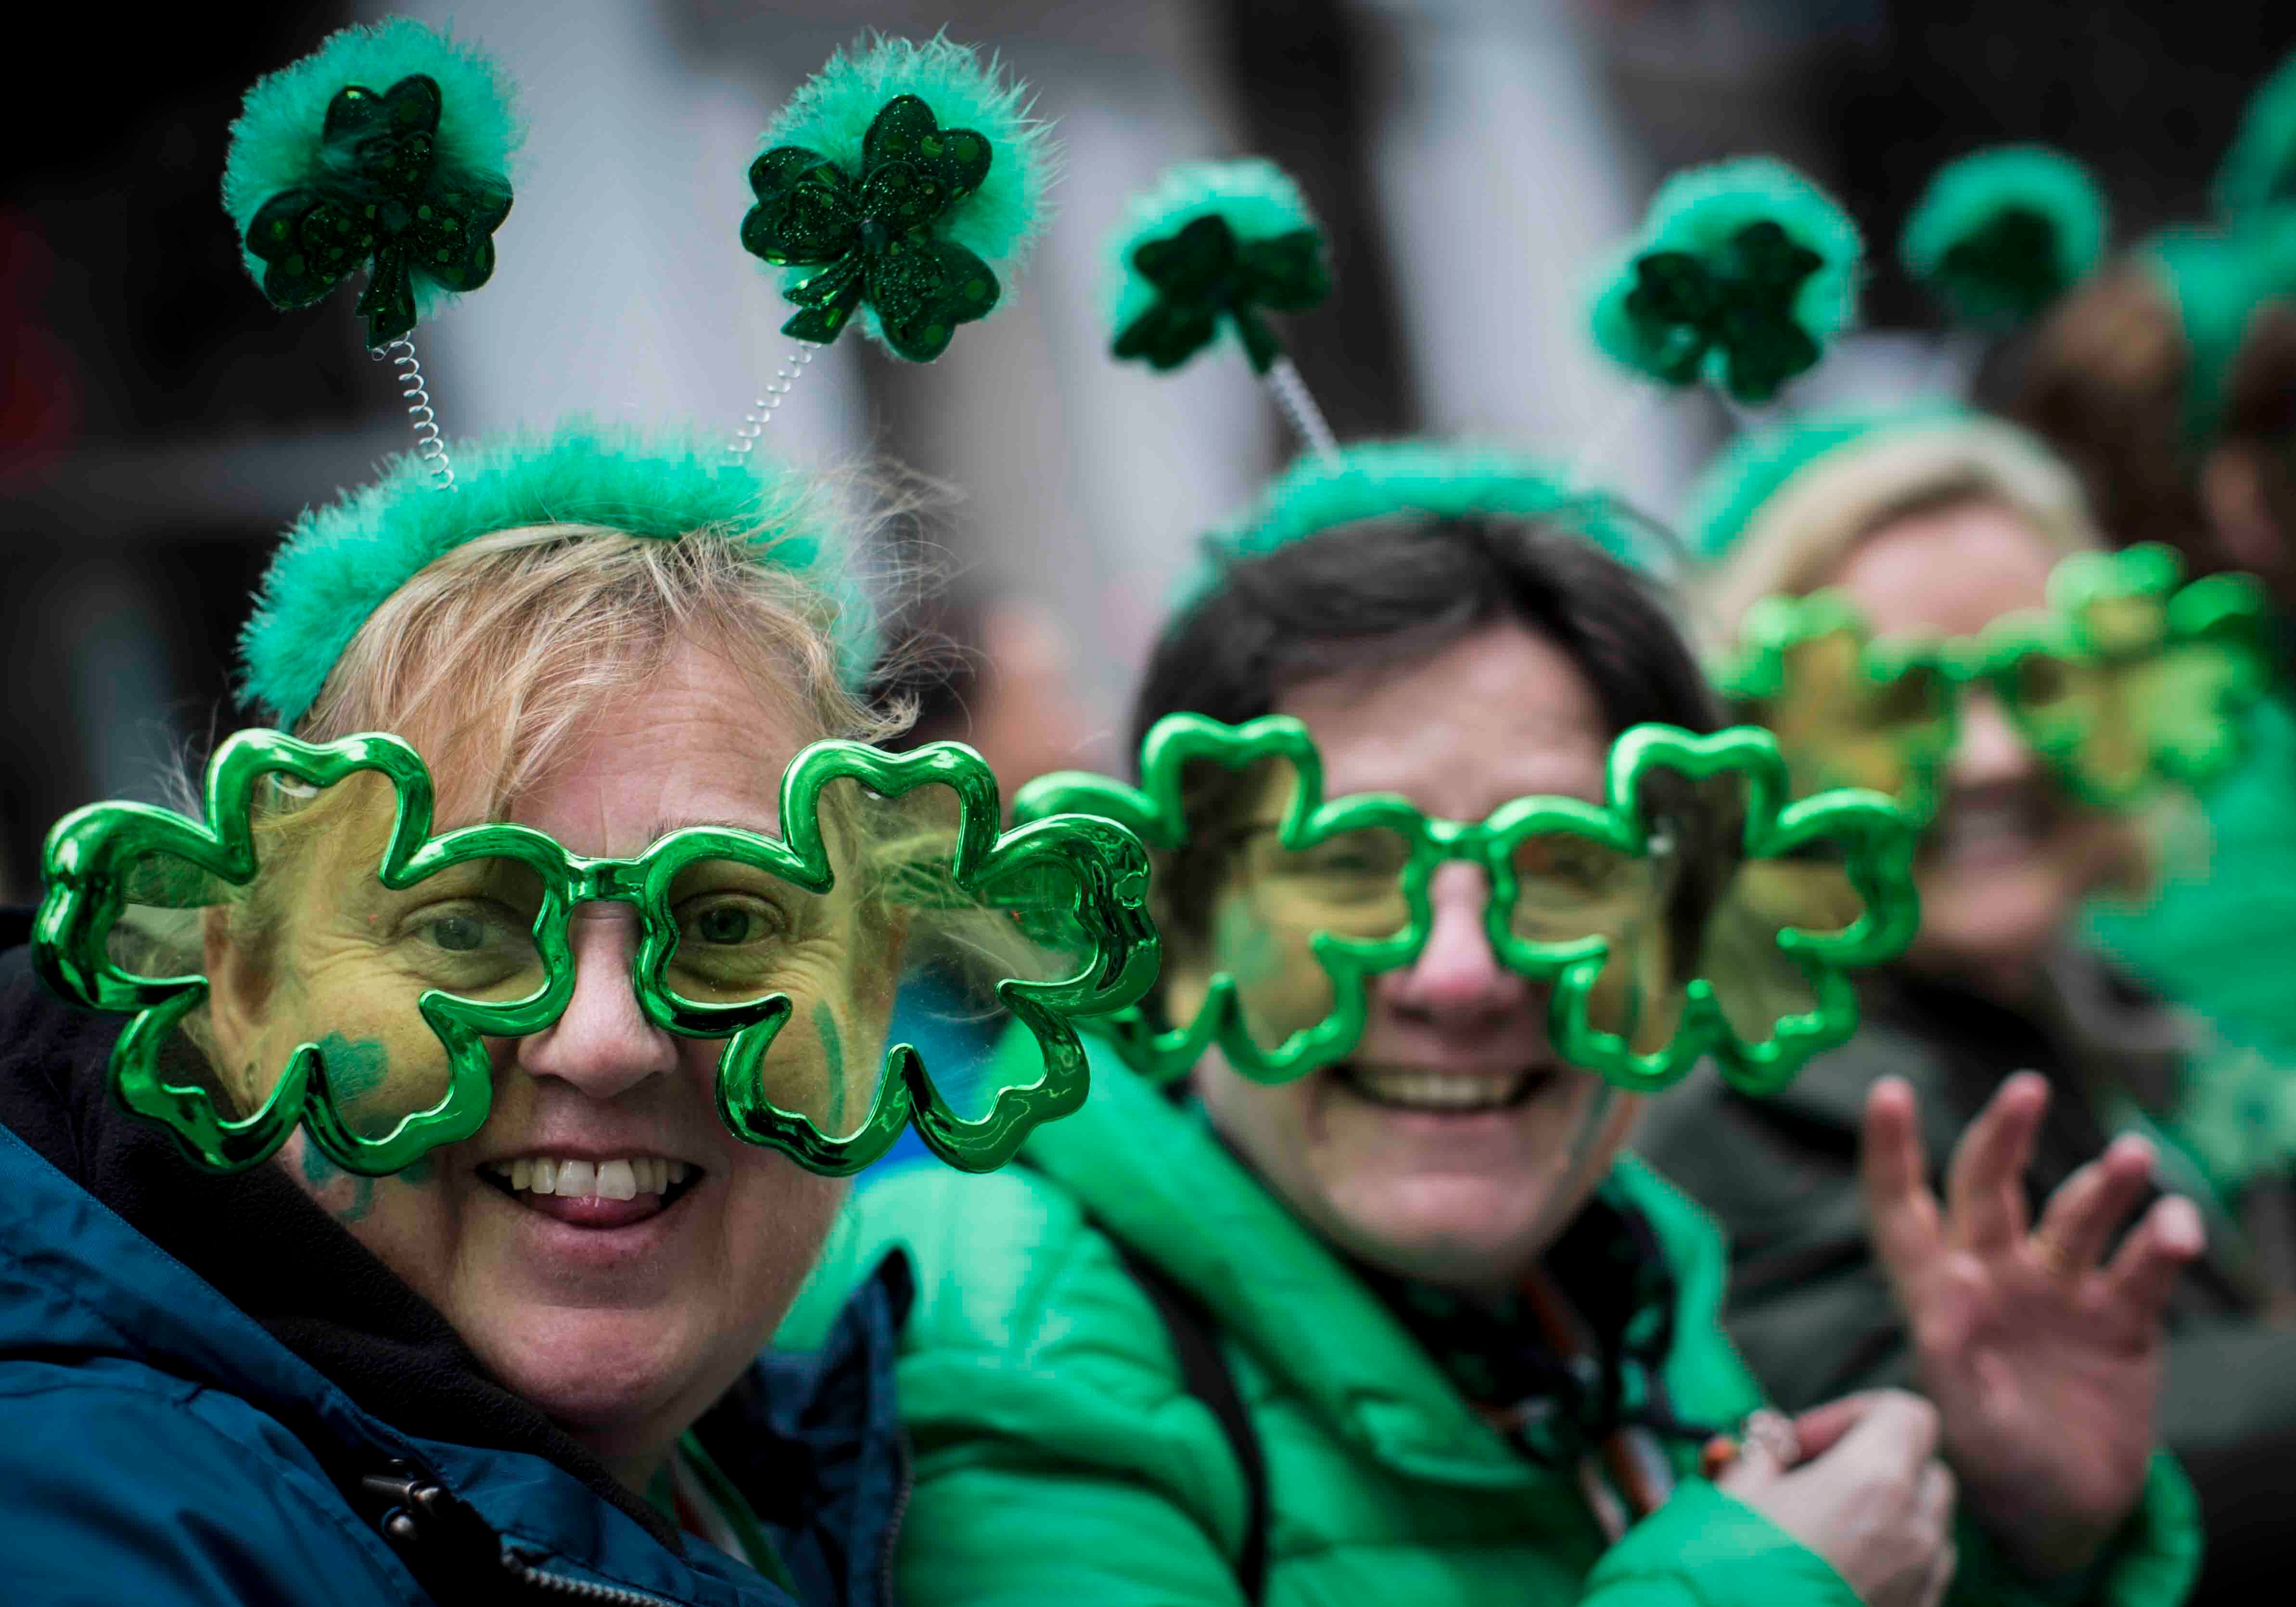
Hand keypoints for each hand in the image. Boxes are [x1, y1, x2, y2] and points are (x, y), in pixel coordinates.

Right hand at [1719, 1390, 1956, 1606]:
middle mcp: (1915, 1531)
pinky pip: (1923, 1575)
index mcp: (1875, 1482)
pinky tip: (1837, 1570)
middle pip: (1926, 1467)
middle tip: (1812, 1480)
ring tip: (1826, 1528)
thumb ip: (1762, 1454)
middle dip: (1875, 1462)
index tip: (1805, 1443)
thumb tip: (1771, 1440)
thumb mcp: (1732, 1492)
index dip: (1855, 1414)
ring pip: (1931, 1525)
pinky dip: (1893, 1560)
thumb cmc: (1727, 1570)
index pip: (1907, 1414)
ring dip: (1890, 1513)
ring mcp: (1922, 1584)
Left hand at [1862, 1072, 2204, 1578]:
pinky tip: (2175, 1223)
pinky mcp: (2121, 1320)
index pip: (1901, 1209)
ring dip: (2103, 1185)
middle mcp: (1995, 1274)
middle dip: (2004, 1136)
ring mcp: (2060, 1291)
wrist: (2062, 1512)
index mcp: (1937, 1292)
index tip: (1888, 1092)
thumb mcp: (1963, 1419)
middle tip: (2025, 1088)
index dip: (1891, 1153)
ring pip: (2076, 1217)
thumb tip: (1952, 1275)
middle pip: (1991, 1188)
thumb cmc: (1991, 1464)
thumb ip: (1951, 1351)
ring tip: (2132, 1156)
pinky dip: (2160, 1243)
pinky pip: (2141, 1269)